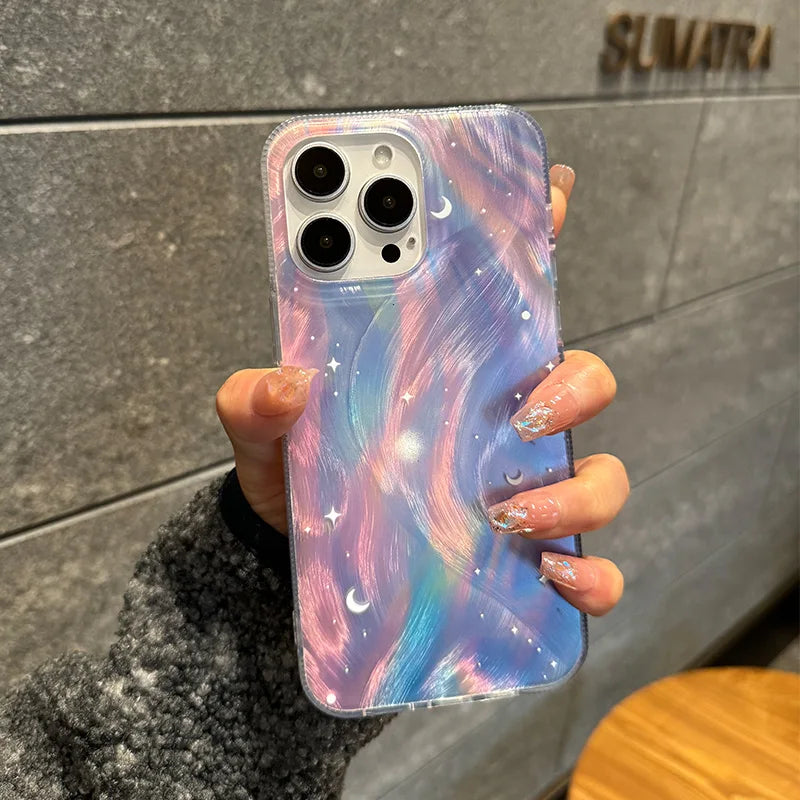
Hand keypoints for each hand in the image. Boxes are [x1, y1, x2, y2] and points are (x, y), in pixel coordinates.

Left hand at [217, 165, 627, 615]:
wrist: (298, 560)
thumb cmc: (299, 477)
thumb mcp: (266, 434)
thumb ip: (256, 401)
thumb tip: (285, 383)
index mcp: (448, 372)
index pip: (505, 297)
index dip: (534, 237)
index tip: (551, 193)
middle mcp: (498, 423)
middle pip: (577, 379)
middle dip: (575, 383)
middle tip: (527, 408)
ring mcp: (520, 489)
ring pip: (596, 472)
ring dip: (577, 488)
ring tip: (513, 512)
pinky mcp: (524, 556)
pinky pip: (587, 565)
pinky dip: (590, 574)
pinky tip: (554, 576)